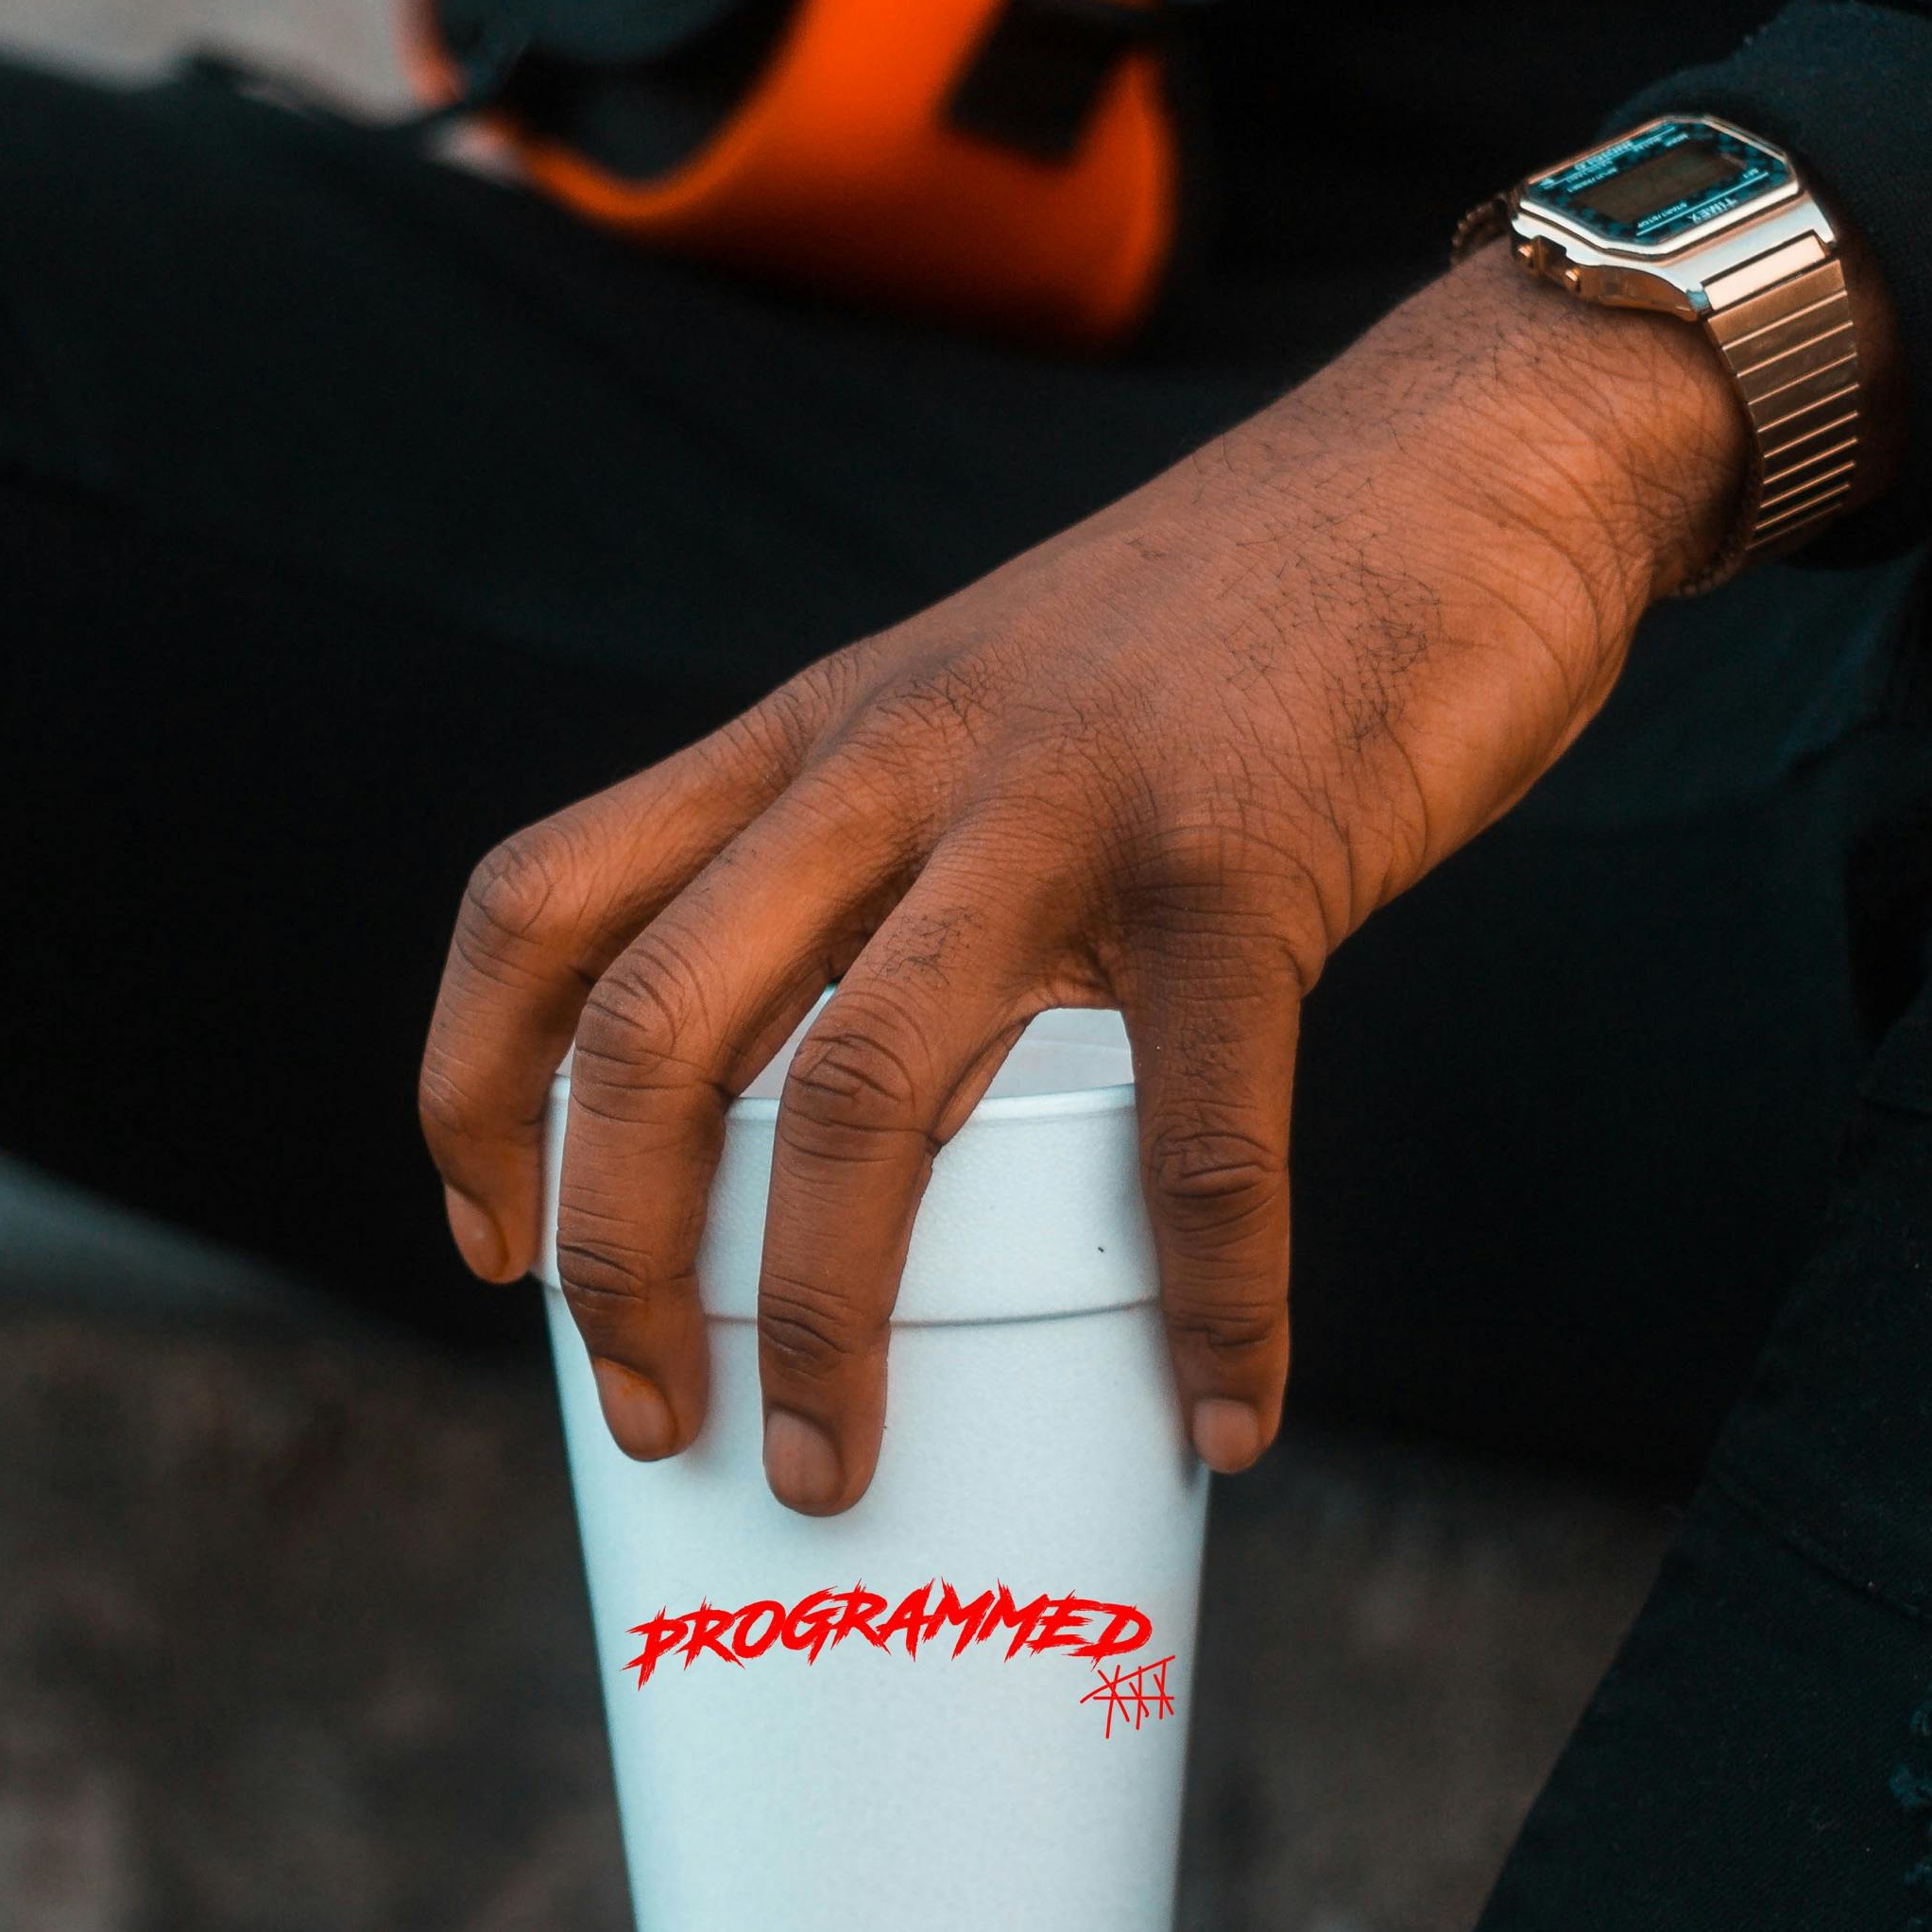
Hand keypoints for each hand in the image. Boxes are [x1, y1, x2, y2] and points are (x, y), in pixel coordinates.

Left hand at [417, 244, 1776, 1510]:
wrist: (1463, 456)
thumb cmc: (1225, 628)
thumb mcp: (983, 704)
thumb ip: (897, 854)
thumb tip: (851, 1109)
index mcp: (811, 736)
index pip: (546, 898)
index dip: (468, 1084)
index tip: (485, 1244)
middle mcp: (890, 761)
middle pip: (652, 1023)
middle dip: (612, 1258)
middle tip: (651, 1421)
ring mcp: (1058, 805)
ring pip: (858, 1087)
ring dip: (823, 1316)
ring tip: (836, 1474)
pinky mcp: (1244, 855)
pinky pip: (1197, 1127)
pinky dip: (1211, 1299)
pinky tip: (1225, 1412)